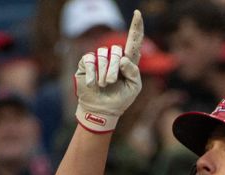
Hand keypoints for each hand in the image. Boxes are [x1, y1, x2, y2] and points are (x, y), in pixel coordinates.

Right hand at [74, 9, 143, 132]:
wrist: (101, 111)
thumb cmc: (119, 100)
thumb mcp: (133, 87)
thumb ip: (133, 71)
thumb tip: (123, 58)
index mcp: (128, 62)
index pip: (133, 41)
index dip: (136, 27)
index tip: (137, 14)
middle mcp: (114, 58)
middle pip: (116, 50)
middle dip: (113, 68)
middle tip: (110, 82)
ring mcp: (99, 60)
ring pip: (103, 54)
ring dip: (103, 72)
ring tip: (103, 85)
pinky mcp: (86, 64)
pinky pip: (89, 60)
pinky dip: (92, 73)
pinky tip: (92, 84)